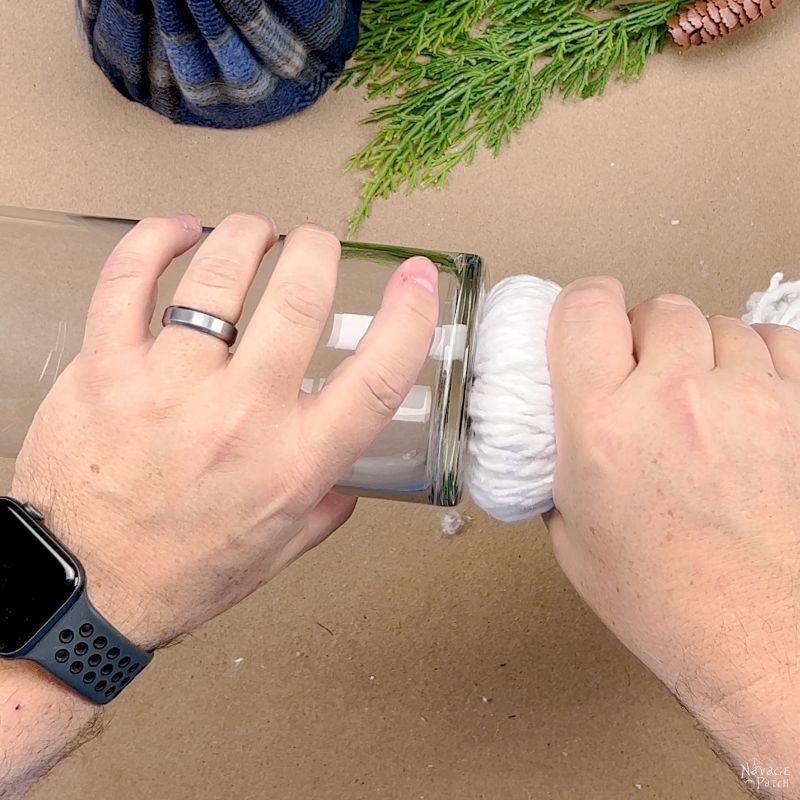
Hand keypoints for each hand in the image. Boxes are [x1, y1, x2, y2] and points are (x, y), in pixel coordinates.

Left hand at [11, 213, 438, 650]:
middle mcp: (240, 416)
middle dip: (316, 251)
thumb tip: (345, 487)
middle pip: (299, 299)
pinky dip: (157, 241)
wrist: (79, 590)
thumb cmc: (175, 575)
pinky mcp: (104, 369)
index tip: (416, 280)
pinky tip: (178, 233)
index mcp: (293, 463)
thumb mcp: (272, 555)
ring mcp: (169, 386)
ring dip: (247, 237)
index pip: (376, 376)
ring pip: (219, 275)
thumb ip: (319, 512)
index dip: (408, 316)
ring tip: (254, 233)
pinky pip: (128, 279)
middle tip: (315, 243)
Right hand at [545, 279, 798, 780]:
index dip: (583, 306)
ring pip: (717, 322)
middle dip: (645, 335)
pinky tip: (739, 394)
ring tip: (695, 397)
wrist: (757, 638)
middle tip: (643, 376)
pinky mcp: (796, 411)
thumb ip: (560, 462)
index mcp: (601, 425)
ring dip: (700, 350)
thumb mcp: (571, 531)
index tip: (585, 324)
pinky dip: (754, 358)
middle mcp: (672, 399)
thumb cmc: (665, 599)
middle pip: (658, 307)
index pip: (585, 308)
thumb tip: (557, 427)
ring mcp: (744, 400)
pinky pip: (775, 342)